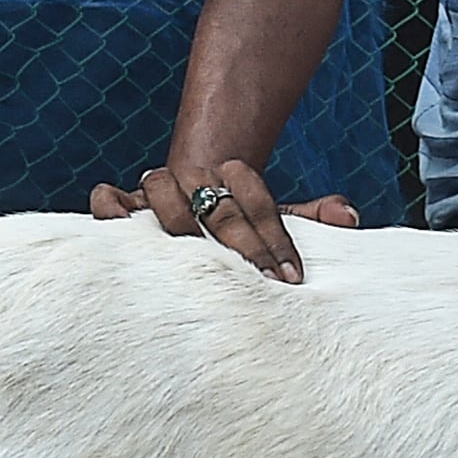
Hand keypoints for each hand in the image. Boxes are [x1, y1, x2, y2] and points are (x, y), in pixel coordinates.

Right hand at [86, 158, 360, 283]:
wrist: (189, 202)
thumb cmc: (236, 225)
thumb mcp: (274, 219)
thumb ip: (310, 218)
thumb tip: (350, 218)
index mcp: (233, 177)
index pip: (257, 200)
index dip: (275, 237)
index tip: (289, 277)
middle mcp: (194, 178)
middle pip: (215, 201)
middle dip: (239, 243)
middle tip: (258, 280)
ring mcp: (155, 189)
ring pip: (161, 189)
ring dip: (180, 222)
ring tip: (195, 261)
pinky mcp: (120, 205)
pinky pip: (107, 200)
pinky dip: (112, 213)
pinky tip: (127, 236)